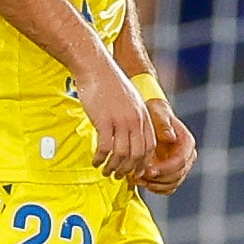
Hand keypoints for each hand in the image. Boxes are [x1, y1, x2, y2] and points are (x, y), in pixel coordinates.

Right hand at [75, 63, 155, 181]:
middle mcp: (135, 120)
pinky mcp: (105, 121)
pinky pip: (105, 147)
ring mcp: (121, 121)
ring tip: (105, 172)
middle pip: (137, 154)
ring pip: (121, 154)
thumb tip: (130, 132)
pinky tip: (95, 161)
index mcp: (143, 115)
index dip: (142, 162)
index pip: (148, 147)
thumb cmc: (109, 82)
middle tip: (117, 176)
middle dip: (128, 169)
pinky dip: (100, 158)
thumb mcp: (130, 99)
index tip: (134, 171)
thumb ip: (134, 116)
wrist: (96, 67)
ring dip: (113, 167)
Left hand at [139, 98, 197, 195]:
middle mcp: (187, 156)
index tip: (148, 170)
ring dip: (154, 185)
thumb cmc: (154, 113)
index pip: (180, 161)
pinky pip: (167, 188)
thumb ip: (163, 123)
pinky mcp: (172, 174)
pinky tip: (139, 181)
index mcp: (187, 142)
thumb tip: (170, 137)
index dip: (164, 169)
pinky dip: (154, 188)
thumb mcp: (157, 113)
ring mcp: (180, 166)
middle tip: (137, 176)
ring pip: (172, 184)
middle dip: (157, 179)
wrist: (151, 118)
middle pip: (177, 176)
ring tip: (136, 178)